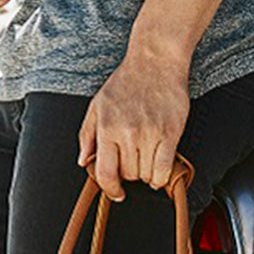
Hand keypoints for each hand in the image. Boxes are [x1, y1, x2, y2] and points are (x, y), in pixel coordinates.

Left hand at [77, 53, 189, 200]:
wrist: (155, 60)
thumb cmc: (125, 83)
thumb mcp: (97, 106)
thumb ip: (87, 135)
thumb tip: (83, 162)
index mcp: (107, 128)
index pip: (105, 172)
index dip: (110, 188)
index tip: (116, 193)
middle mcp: (128, 133)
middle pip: (128, 175)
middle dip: (129, 175)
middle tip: (133, 162)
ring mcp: (150, 133)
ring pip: (146, 175)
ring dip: (146, 174)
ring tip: (146, 159)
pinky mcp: (170, 132)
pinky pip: (164, 169)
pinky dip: (161, 177)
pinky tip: (159, 172)